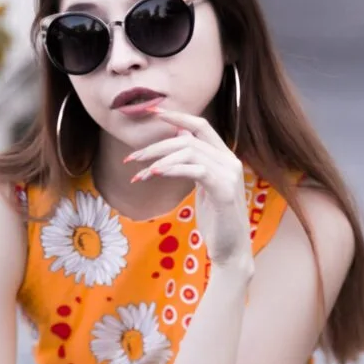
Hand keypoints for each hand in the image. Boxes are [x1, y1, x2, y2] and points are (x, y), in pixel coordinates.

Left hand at [123, 108, 253, 270]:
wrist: (231, 251)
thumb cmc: (215, 221)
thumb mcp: (203, 187)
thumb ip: (194, 163)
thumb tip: (180, 137)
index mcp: (225, 157)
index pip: (201, 126)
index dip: (177, 116)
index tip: (152, 112)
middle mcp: (230, 161)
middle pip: (188, 139)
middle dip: (156, 146)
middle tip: (132, 158)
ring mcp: (229, 175)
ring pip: (190, 152)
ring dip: (158, 161)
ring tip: (139, 174)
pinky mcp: (225, 191)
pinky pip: (196, 170)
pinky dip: (172, 169)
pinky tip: (155, 174)